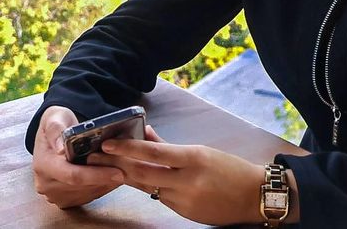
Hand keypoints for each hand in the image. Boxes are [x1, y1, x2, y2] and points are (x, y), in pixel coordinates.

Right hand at [31, 105, 125, 207]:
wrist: (52, 136)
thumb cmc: (57, 123)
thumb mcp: (54, 117)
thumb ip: (56, 129)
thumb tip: (61, 148)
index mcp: (43, 164)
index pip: (72, 175)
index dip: (96, 175)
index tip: (118, 172)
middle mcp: (46, 184)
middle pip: (83, 187)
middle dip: (106, 179)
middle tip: (127, 169)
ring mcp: (54, 194)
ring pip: (88, 193)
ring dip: (106, 184)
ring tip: (122, 170)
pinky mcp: (64, 199)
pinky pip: (88, 197)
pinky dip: (102, 187)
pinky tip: (112, 176)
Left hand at [95, 126, 268, 225]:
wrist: (253, 197)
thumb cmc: (230, 169)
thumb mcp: (201, 151)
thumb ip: (170, 145)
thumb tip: (146, 133)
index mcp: (194, 159)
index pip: (153, 153)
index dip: (127, 149)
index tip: (107, 144)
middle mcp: (187, 181)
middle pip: (143, 173)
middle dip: (115, 164)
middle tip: (93, 157)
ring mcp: (184, 201)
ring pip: (147, 187)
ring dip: (126, 176)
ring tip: (106, 166)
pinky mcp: (184, 214)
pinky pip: (159, 198)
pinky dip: (147, 187)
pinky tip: (134, 179)